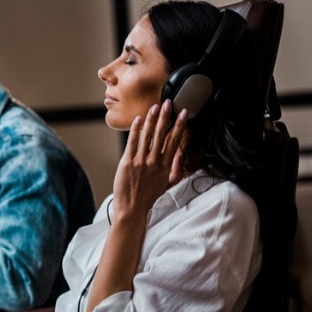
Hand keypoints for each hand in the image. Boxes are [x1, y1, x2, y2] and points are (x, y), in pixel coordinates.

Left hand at [111, 99, 186, 220]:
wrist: (132, 209)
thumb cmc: (149, 198)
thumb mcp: (168, 185)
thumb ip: (176, 170)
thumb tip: (180, 157)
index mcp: (166, 166)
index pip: (175, 140)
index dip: (179, 125)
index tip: (183, 113)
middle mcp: (154, 162)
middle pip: (162, 134)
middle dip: (166, 116)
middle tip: (168, 103)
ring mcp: (141, 161)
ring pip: (148, 135)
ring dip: (152, 119)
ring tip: (155, 107)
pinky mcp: (127, 162)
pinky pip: (132, 142)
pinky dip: (136, 130)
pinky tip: (139, 120)